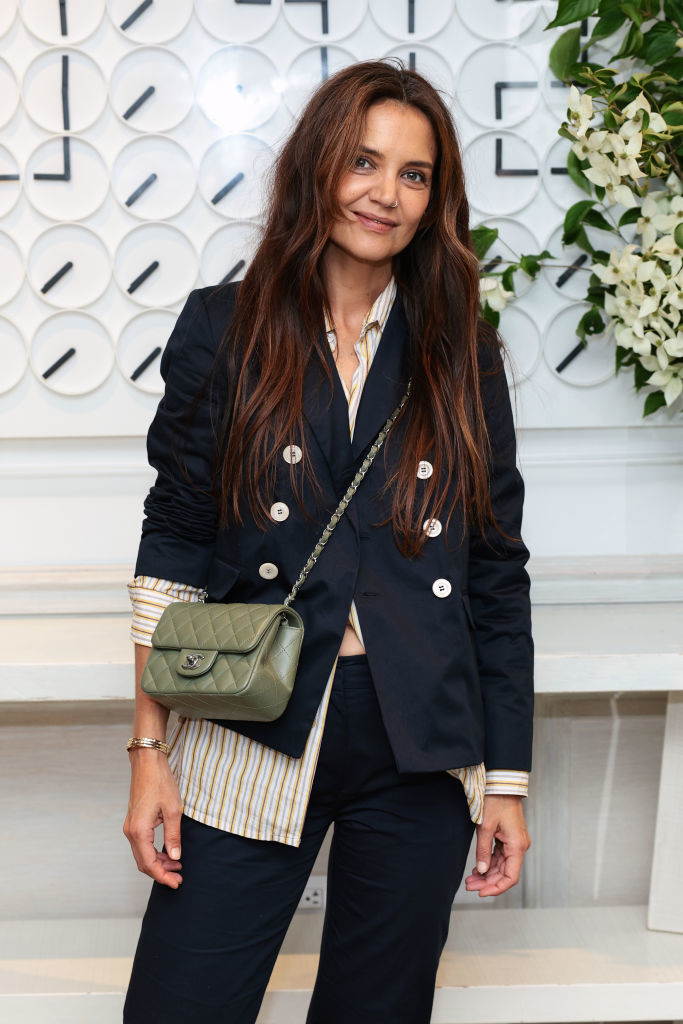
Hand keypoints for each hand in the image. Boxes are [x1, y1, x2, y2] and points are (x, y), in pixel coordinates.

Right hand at [123, 748, 183, 889]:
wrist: (147, 763)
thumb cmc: (160, 782)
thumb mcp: (173, 810)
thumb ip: (173, 836)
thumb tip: (175, 857)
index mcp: (139, 831)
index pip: (150, 864)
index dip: (163, 877)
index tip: (176, 883)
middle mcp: (130, 832)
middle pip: (143, 863)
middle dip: (161, 873)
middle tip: (178, 878)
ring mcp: (130, 827)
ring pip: (142, 855)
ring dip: (158, 864)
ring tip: (177, 865)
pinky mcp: (134, 822)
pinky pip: (141, 845)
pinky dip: (153, 853)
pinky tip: (167, 852)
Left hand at [464, 794, 530, 896]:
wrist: (501, 784)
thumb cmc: (496, 802)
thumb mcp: (485, 826)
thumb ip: (482, 851)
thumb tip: (480, 871)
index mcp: (517, 846)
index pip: (510, 877)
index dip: (496, 888)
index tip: (481, 892)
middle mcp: (519, 847)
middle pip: (504, 873)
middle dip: (487, 882)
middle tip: (469, 887)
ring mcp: (514, 843)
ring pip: (501, 866)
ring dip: (487, 874)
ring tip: (470, 880)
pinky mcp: (508, 839)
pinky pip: (499, 857)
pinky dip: (488, 863)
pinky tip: (477, 869)